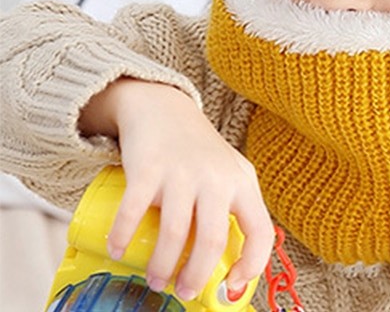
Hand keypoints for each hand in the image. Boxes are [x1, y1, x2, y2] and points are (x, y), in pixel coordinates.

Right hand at [79, 78, 273, 300]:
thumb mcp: (229, 175)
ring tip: (155, 279)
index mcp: (242, 183)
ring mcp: (182, 172)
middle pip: (212, 240)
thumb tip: (229, 270)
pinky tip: (117, 250)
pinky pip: (134, 211)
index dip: (252, 263)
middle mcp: (216, 177)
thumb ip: (234, 211)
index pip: (260, 230)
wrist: (165, 108)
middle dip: (197, 276)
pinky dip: (122, 237)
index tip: (232, 284)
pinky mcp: (148, 167)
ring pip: (174, 233)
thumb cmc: (200, 152)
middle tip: (184, 291)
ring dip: (162, 265)